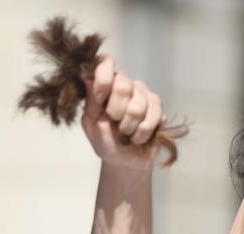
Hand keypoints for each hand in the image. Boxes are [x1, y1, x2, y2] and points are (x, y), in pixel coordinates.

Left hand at [82, 54, 162, 169]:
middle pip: (123, 85)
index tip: (100, 99)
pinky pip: (152, 116)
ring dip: (129, 126)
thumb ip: (91, 103)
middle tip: (114, 122)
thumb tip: (87, 78)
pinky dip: (142, 132)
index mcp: (104, 84)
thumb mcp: (92, 125)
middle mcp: (123, 83)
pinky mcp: (157, 105)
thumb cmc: (105, 141)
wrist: (124, 161)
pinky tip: (138, 136)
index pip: (105, 62)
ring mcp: (142, 92)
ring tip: (126, 133)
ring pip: (138, 105)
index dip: (103, 78)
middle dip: (116, 111)